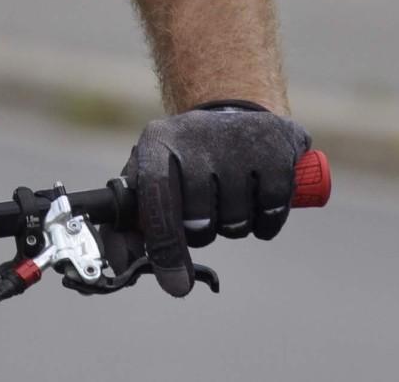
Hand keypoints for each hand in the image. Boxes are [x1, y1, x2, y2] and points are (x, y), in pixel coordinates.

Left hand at [106, 102, 312, 296]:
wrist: (234, 114)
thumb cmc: (185, 159)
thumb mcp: (151, 177)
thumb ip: (130, 224)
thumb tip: (122, 263)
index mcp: (158, 142)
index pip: (156, 197)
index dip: (165, 245)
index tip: (175, 284)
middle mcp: (196, 134)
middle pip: (198, 220)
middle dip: (201, 231)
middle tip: (203, 211)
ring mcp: (239, 140)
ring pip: (236, 222)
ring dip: (233, 225)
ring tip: (229, 195)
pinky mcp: (276, 149)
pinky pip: (270, 213)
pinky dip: (265, 221)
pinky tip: (256, 196)